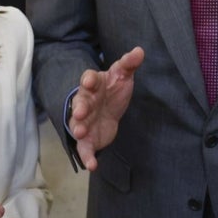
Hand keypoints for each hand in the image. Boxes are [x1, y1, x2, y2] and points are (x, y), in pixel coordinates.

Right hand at [71, 46, 143, 170]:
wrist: (108, 110)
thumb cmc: (113, 89)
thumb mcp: (122, 75)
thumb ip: (129, 63)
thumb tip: (139, 51)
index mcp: (93, 85)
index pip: (88, 79)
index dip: (89, 80)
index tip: (90, 81)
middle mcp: (85, 102)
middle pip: (80, 103)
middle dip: (79, 107)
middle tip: (81, 112)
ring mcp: (84, 121)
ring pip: (78, 125)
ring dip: (78, 128)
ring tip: (80, 132)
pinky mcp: (87, 138)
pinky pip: (84, 148)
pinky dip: (87, 157)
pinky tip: (92, 166)